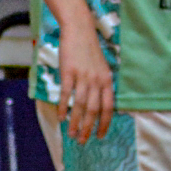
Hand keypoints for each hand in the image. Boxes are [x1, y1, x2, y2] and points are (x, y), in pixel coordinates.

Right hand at [59, 18, 115, 143]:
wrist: (80, 30)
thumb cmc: (89, 50)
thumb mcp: (101, 68)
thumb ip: (101, 85)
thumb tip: (98, 105)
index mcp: (107, 81)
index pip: (108, 108)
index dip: (104, 124)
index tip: (99, 136)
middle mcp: (97, 80)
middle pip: (93, 110)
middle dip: (88, 128)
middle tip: (82, 141)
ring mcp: (83, 77)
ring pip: (80, 105)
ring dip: (76, 122)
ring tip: (71, 134)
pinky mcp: (69, 72)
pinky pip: (66, 94)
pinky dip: (63, 108)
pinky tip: (61, 117)